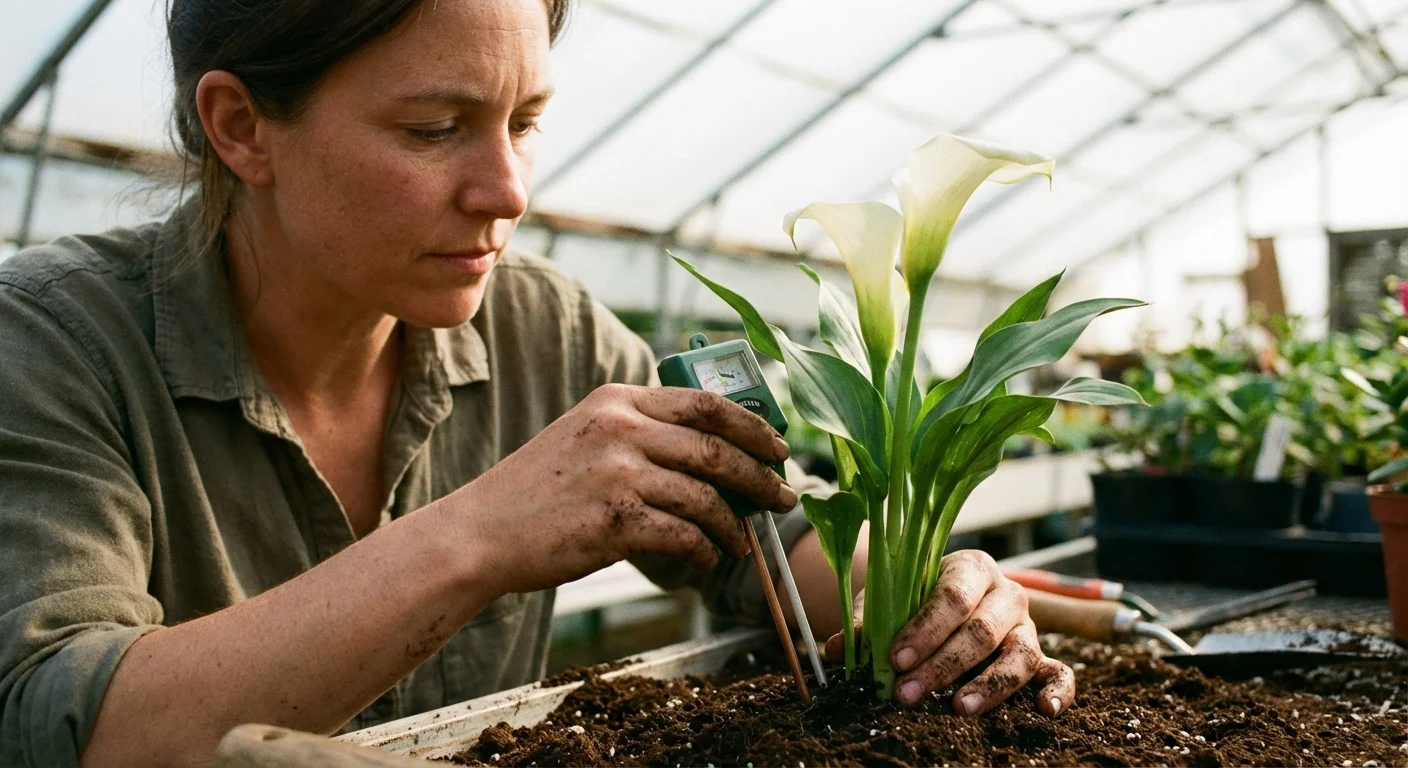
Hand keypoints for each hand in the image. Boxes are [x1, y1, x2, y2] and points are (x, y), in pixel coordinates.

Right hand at [444, 384, 795, 593]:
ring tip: (743, 541)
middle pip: (716, 448)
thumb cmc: (537, 493)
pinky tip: (706, 559)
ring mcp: (617, 473)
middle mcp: (620, 428)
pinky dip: (704, 550)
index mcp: (617, 400)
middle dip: (760, 476)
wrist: (480, 533)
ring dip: (735, 524)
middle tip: (783, 497)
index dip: (752, 427)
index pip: (705, 403)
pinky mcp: (614, 521)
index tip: (778, 448)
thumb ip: (638, 432)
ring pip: (706, 496)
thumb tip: (712, 454)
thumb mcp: (584, 436)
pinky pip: (683, 535)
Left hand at [824, 550, 1073, 716]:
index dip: (924, 629)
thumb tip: (834, 649)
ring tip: (958, 709)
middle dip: (942, 664)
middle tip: (907, 693)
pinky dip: (1059, 691)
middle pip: (981, 629)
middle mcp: (1005, 594)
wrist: (939, 603)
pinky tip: (1045, 711)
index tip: (896, 657)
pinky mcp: (1041, 656)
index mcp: (969, 568)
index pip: (951, 596)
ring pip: (1019, 654)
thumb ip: (865, 623)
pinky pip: (1059, 672)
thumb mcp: (888, 604)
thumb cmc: (913, 603)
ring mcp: (1027, 627)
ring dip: (989, 685)